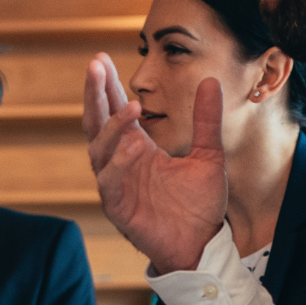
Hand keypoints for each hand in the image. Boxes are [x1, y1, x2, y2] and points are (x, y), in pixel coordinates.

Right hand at [82, 54, 226, 273]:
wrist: (202, 245)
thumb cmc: (199, 205)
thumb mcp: (209, 155)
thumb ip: (206, 120)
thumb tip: (210, 81)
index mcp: (137, 148)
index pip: (115, 112)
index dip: (107, 86)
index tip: (101, 59)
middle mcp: (120, 163)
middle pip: (97, 123)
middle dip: (95, 95)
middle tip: (95, 66)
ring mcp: (115, 184)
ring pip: (100, 150)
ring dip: (113, 127)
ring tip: (133, 107)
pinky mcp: (117, 207)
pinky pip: (110, 181)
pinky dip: (119, 163)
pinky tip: (133, 146)